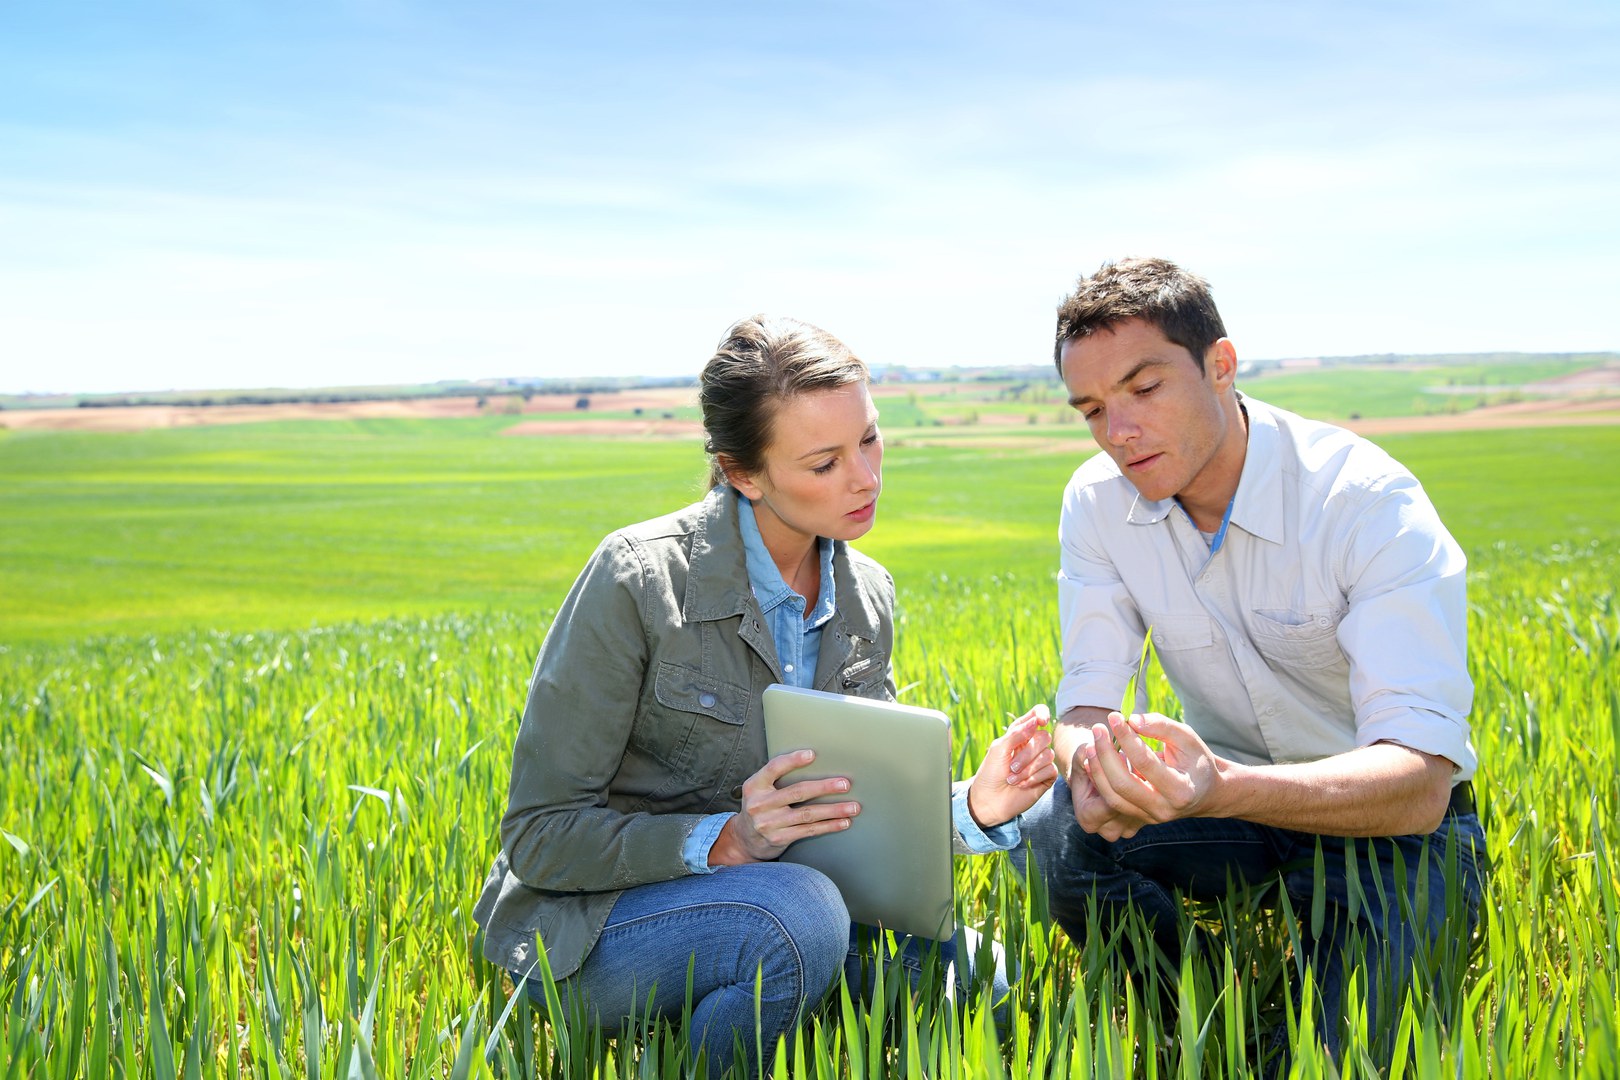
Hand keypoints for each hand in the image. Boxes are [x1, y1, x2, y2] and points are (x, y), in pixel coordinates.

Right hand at [708, 750, 859, 865]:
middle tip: (845, 784)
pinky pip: (809, 830)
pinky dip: (829, 826)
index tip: (812, 754)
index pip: (774, 768)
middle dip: (824, 787)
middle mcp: (760, 804)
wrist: (744, 839)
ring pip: (808, 814)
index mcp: (754, 786)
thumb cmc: (760, 806)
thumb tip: (813, 760)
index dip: (792, 761)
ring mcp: (769, 823)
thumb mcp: (759, 788)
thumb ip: (776, 777)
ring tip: (853, 807)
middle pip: (797, 792)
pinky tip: (843, 822)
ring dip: (834, 810)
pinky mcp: (780, 839)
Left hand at [965, 704, 1058, 828]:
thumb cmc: (991, 773)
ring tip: (1012, 779)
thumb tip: (1036, 722)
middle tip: (1011, 766)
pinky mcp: (1046, 777)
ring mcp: (1040, 761)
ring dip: (1028, 769)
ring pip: (1048, 755)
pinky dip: (1034, 777)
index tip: (1041, 721)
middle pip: (1044, 737)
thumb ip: (1017, 734)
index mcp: (1020, 734)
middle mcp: (1032, 745)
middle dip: (1027, 753)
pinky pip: (1051, 770)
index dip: (1042, 714)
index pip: (1037, 715)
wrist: (990, 800)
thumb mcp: (999, 749)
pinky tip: (1022, 785)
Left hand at [1074, 711, 1221, 836]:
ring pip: (1113, 797)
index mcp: (1181, 790)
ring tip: (1091, 744)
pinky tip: (1094, 761)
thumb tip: (1132, 720)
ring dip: (1097, 769)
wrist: (1207, 793)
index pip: (1145, 762)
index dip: (1126, 738)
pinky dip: (1100, 781)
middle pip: (1123, 784)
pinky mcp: (1140, 818)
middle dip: (1105, 754)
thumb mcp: (1187, 738)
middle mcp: (1164, 809)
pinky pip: (1113, 801)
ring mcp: (1150, 817)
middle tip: (1097, 729)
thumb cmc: (1196, 760)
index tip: (1114, 717)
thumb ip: (1162, 726)